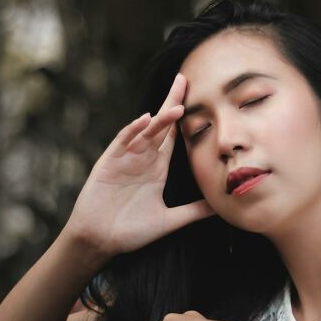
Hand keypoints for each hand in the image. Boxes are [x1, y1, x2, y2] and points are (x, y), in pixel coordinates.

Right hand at [65, 73, 214, 257]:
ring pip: (145, 132)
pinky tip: (144, 121)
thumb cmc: (131, 231)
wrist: (100, 240)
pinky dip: (132, 131)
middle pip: (160, 125)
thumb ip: (194, 211)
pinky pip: (122, 142)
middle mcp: (142, 159)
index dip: (185, 118)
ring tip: (176, 107)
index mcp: (157, 168)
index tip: (200, 98)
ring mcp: (125, 159)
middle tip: (184, 79)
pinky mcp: (108, 163)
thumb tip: (221, 207)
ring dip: (159, 119)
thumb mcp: (169, 220)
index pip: (174, 137)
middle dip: (172, 103)